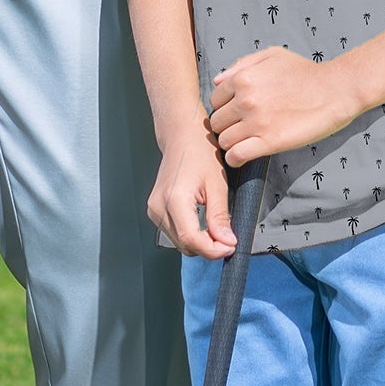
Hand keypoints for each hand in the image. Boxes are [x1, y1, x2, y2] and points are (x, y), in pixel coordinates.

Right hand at [148, 122, 235, 258]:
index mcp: (174, 199)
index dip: (214, 250)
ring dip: (200, 242)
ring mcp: (154, 209)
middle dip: (209, 247)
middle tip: (228, 236)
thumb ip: (220, 216)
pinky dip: (191, 235)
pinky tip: (202, 223)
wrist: (181, 136)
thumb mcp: (217, 184)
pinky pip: (175, 234)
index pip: (192, 240)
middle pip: (185, 245)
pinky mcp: (155, 210)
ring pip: (180, 243)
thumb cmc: (199, 151)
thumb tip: (226, 242)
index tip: (231, 246)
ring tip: (215, 226)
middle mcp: (159, 206)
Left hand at [207, 47, 362, 164]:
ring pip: (224, 140)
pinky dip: (235, 159)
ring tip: (243, 142)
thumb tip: (218, 81)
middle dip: (226, 126)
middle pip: (217, 122)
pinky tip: (242, 156)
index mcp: (242, 78)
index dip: (224, 108)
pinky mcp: (270, 142)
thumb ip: (241, 65)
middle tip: (239, 129)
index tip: (234, 113)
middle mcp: (245, 100)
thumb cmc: (304, 71)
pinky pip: (237, 156)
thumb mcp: (271, 55)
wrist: (334, 90)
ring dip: (231, 143)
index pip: (215, 100)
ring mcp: (256, 122)